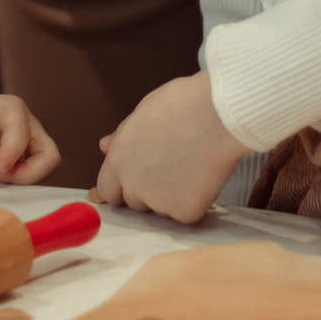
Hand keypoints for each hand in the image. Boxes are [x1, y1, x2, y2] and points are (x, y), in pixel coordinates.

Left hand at [0, 88, 60, 183]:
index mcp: (11, 108)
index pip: (22, 131)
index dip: (12, 153)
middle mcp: (28, 126)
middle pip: (49, 155)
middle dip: (30, 174)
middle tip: (0, 179)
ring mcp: (31, 147)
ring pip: (45, 171)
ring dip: (21, 183)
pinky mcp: (26, 163)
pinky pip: (31, 179)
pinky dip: (12, 186)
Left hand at [91, 71, 246, 223]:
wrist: (216, 114)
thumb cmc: (183, 105)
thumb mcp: (143, 114)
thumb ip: (122, 137)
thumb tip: (104, 146)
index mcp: (117, 159)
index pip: (108, 189)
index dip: (123, 185)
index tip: (138, 180)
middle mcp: (132, 183)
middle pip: (134, 203)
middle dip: (148, 192)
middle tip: (171, 170)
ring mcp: (157, 201)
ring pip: (161, 209)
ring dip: (171, 197)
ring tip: (191, 167)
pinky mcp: (184, 212)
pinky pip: (187, 214)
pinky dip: (196, 201)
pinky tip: (205, 176)